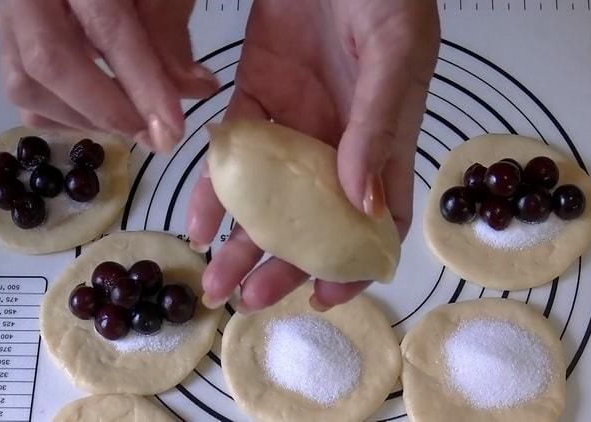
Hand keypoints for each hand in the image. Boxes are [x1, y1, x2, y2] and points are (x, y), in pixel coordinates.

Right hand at [0, 0, 218, 151]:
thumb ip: (171, 31)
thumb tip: (195, 89)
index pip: (107, 29)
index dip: (142, 83)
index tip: (172, 127)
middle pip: (48, 61)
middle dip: (107, 110)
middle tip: (154, 137)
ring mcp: (9, 21)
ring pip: (25, 84)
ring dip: (85, 119)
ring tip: (135, 125)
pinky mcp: (10, 45)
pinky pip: (22, 93)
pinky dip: (63, 115)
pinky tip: (104, 116)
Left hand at [186, 0, 438, 311]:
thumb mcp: (393, 55)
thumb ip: (378, 127)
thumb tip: (362, 203)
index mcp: (383, 142)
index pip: (377, 221)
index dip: (354, 264)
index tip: (323, 298)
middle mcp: (339, 143)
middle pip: (312, 220)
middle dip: (282, 264)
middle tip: (246, 298)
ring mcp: (297, 122)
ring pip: (269, 195)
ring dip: (242, 238)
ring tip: (215, 274)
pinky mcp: (258, 93)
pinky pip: (235, 149)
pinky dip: (216, 184)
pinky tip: (198, 216)